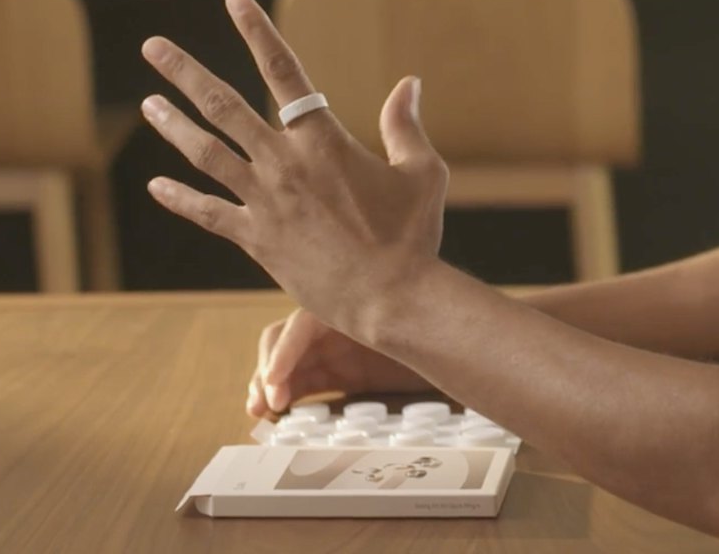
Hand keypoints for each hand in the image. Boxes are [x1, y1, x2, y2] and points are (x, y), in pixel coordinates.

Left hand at [138, 0, 448, 343]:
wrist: (392, 298)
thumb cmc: (412, 236)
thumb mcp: (422, 173)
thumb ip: (405, 125)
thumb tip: (410, 82)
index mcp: (322, 139)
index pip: (283, 71)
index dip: (257, 31)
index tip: (233, 0)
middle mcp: (285, 163)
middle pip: (224, 106)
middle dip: (184, 72)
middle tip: (152, 47)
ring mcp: (265, 201)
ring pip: (206, 153)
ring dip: (173, 126)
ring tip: (147, 104)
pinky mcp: (256, 238)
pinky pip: (209, 213)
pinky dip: (181, 199)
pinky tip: (156, 186)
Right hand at [247, 308, 430, 418]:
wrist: (460, 347)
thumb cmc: (442, 331)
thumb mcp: (421, 332)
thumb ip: (403, 335)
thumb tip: (392, 340)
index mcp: (349, 304)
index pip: (302, 323)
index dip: (283, 353)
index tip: (275, 384)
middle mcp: (334, 322)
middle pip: (283, 339)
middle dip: (267, 369)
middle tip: (264, 404)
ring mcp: (334, 347)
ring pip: (287, 361)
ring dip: (268, 383)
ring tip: (258, 411)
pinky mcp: (338, 370)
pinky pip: (303, 380)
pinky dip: (286, 394)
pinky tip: (276, 413)